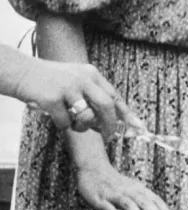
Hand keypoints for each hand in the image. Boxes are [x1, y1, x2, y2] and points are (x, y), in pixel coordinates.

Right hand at [15, 58, 143, 137]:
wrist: (25, 72)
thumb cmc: (52, 80)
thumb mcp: (77, 79)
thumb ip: (92, 94)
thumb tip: (107, 119)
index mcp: (92, 74)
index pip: (115, 96)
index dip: (127, 114)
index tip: (139, 127)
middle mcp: (83, 79)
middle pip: (106, 106)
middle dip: (110, 126)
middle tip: (109, 137)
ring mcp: (68, 88)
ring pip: (87, 117)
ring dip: (83, 127)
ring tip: (74, 124)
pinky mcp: (52, 99)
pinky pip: (65, 122)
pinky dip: (63, 125)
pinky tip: (56, 117)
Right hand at [76, 162, 176, 209]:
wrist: (94, 168)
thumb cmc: (114, 183)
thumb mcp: (131, 190)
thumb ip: (142, 202)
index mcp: (138, 189)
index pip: (156, 200)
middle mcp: (129, 190)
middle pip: (146, 202)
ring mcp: (115, 194)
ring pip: (129, 204)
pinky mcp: (101, 198)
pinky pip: (108, 207)